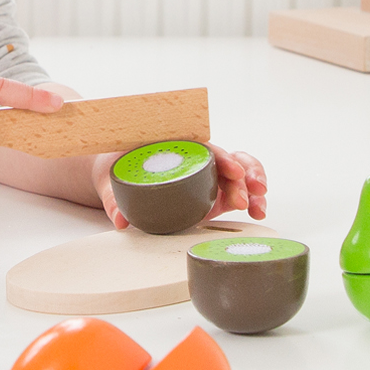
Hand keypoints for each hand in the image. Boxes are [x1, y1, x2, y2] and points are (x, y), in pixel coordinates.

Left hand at [92, 144, 267, 229]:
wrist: (114, 173)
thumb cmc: (114, 167)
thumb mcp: (111, 182)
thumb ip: (115, 201)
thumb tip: (120, 221)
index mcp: (175, 147)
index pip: (205, 148)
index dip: (222, 157)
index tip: (232, 170)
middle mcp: (195, 160)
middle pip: (229, 159)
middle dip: (246, 176)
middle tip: (249, 197)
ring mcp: (206, 175)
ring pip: (239, 173)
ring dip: (254, 187)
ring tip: (259, 208)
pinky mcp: (212, 191)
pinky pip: (237, 189)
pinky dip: (251, 198)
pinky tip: (257, 212)